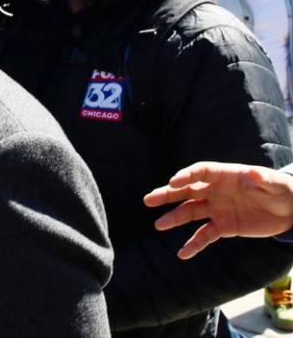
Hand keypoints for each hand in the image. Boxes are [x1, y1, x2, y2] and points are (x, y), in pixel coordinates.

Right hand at [144, 161, 292, 259]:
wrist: (290, 212)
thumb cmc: (282, 191)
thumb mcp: (276, 183)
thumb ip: (263, 179)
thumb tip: (252, 174)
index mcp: (225, 176)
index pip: (200, 172)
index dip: (186, 176)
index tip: (173, 182)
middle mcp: (216, 191)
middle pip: (187, 191)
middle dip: (168, 195)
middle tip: (149, 199)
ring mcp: (218, 209)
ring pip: (191, 213)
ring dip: (174, 218)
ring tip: (158, 225)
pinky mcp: (224, 226)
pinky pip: (205, 235)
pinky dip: (194, 244)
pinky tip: (182, 254)